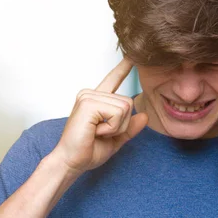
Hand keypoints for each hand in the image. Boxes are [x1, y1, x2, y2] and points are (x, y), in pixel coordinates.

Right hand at [52, 57, 147, 173]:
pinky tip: (95, 132)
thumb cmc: (88, 151)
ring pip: (125, 107)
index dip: (123, 67)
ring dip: (116, 127)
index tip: (131, 55)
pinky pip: (118, 113)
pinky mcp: (88, 103)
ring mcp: (88, 97)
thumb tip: (145, 116)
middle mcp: (91, 94)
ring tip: (97, 132)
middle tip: (101, 133)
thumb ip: (130, 128)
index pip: (113, 80)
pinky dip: (112, 127)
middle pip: (128, 102)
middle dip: (122, 124)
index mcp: (96, 100)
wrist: (72, 162)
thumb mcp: (116, 139)